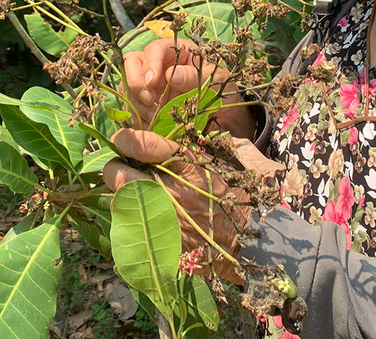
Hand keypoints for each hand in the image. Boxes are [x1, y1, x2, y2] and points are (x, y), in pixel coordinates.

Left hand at [103, 128, 282, 283]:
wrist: (261, 243)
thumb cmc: (255, 197)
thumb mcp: (247, 158)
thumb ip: (227, 142)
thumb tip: (216, 130)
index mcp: (189, 165)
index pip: (142, 144)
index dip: (125, 139)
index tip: (122, 139)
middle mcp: (172, 191)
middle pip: (121, 175)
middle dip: (115, 169)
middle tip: (118, 167)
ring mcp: (165, 220)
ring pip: (121, 204)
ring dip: (120, 197)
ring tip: (127, 194)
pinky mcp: (163, 244)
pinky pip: (132, 231)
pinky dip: (130, 222)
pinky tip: (138, 218)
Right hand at [123, 38, 255, 137]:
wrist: (224, 114)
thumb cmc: (221, 88)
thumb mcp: (216, 80)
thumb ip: (195, 77)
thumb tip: (173, 75)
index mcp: (176, 51)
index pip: (154, 49)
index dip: (150, 64)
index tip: (153, 82)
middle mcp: (158, 65)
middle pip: (132, 63)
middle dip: (136, 82)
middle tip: (150, 100)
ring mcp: (149, 84)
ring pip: (128, 86)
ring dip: (137, 102)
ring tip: (155, 116)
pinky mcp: (146, 104)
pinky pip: (132, 108)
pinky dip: (139, 117)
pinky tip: (152, 125)